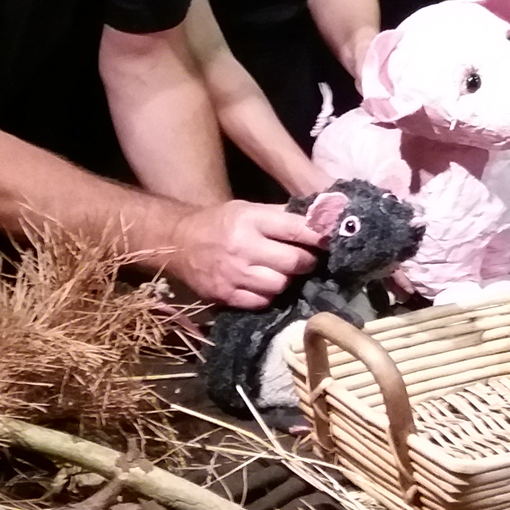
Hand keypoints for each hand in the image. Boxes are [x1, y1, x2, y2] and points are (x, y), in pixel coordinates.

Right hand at [167, 201, 321, 307]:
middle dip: (308, 261)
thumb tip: (321, 219)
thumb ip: (283, 215)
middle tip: (309, 259)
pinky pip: (262, 301)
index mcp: (251, 219)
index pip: (296, 229)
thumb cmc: (219, 222)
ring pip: (281, 285)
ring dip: (289, 280)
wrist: (177, 242)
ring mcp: (233, 274)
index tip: (332, 241)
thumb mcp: (248, 209)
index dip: (320, 237)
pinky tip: (266, 285)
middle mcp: (243, 247)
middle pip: (294, 262)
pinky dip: (270, 294)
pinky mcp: (225, 296)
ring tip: (285, 272)